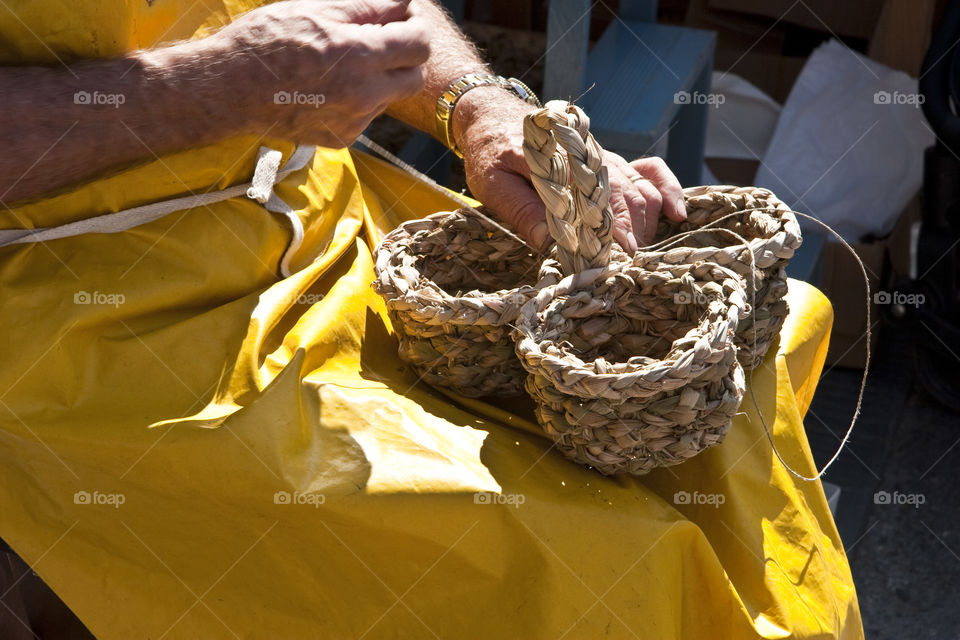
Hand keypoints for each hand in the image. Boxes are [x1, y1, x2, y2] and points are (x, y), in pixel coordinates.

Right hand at [192, 0, 430, 146]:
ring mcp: (354, 120)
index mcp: (360, 57)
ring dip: (380, 79)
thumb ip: (367, 8)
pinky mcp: (342, 138)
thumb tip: (402, 3)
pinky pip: (366, 115)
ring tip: (343, 64)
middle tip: (384, 40)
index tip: (404, 19)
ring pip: (390, 97)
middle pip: (415, 78)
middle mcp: (364, 95)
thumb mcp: (315, 11)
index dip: (415, 27)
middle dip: (406, 57)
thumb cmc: (266, 41)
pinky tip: (327, 87)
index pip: (419, 44)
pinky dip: (357, 100)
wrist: (227, 90)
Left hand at [454, 92, 686, 251]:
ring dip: (645, 224)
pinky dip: (667, 191)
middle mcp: (590, 158)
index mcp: (564, 163)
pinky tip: (677, 214)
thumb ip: (520, 210)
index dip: (611, 231)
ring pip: (642, 190)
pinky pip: (649, 172)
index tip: (617, 258)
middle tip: (625, 267)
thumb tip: (550, 242)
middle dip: (631, 236)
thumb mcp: (493, 183)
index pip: (597, 199)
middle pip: (628, 197)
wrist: (490, 115)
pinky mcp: (610, 161)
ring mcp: (605, 158)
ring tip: (636, 255)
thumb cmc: (488, 152)